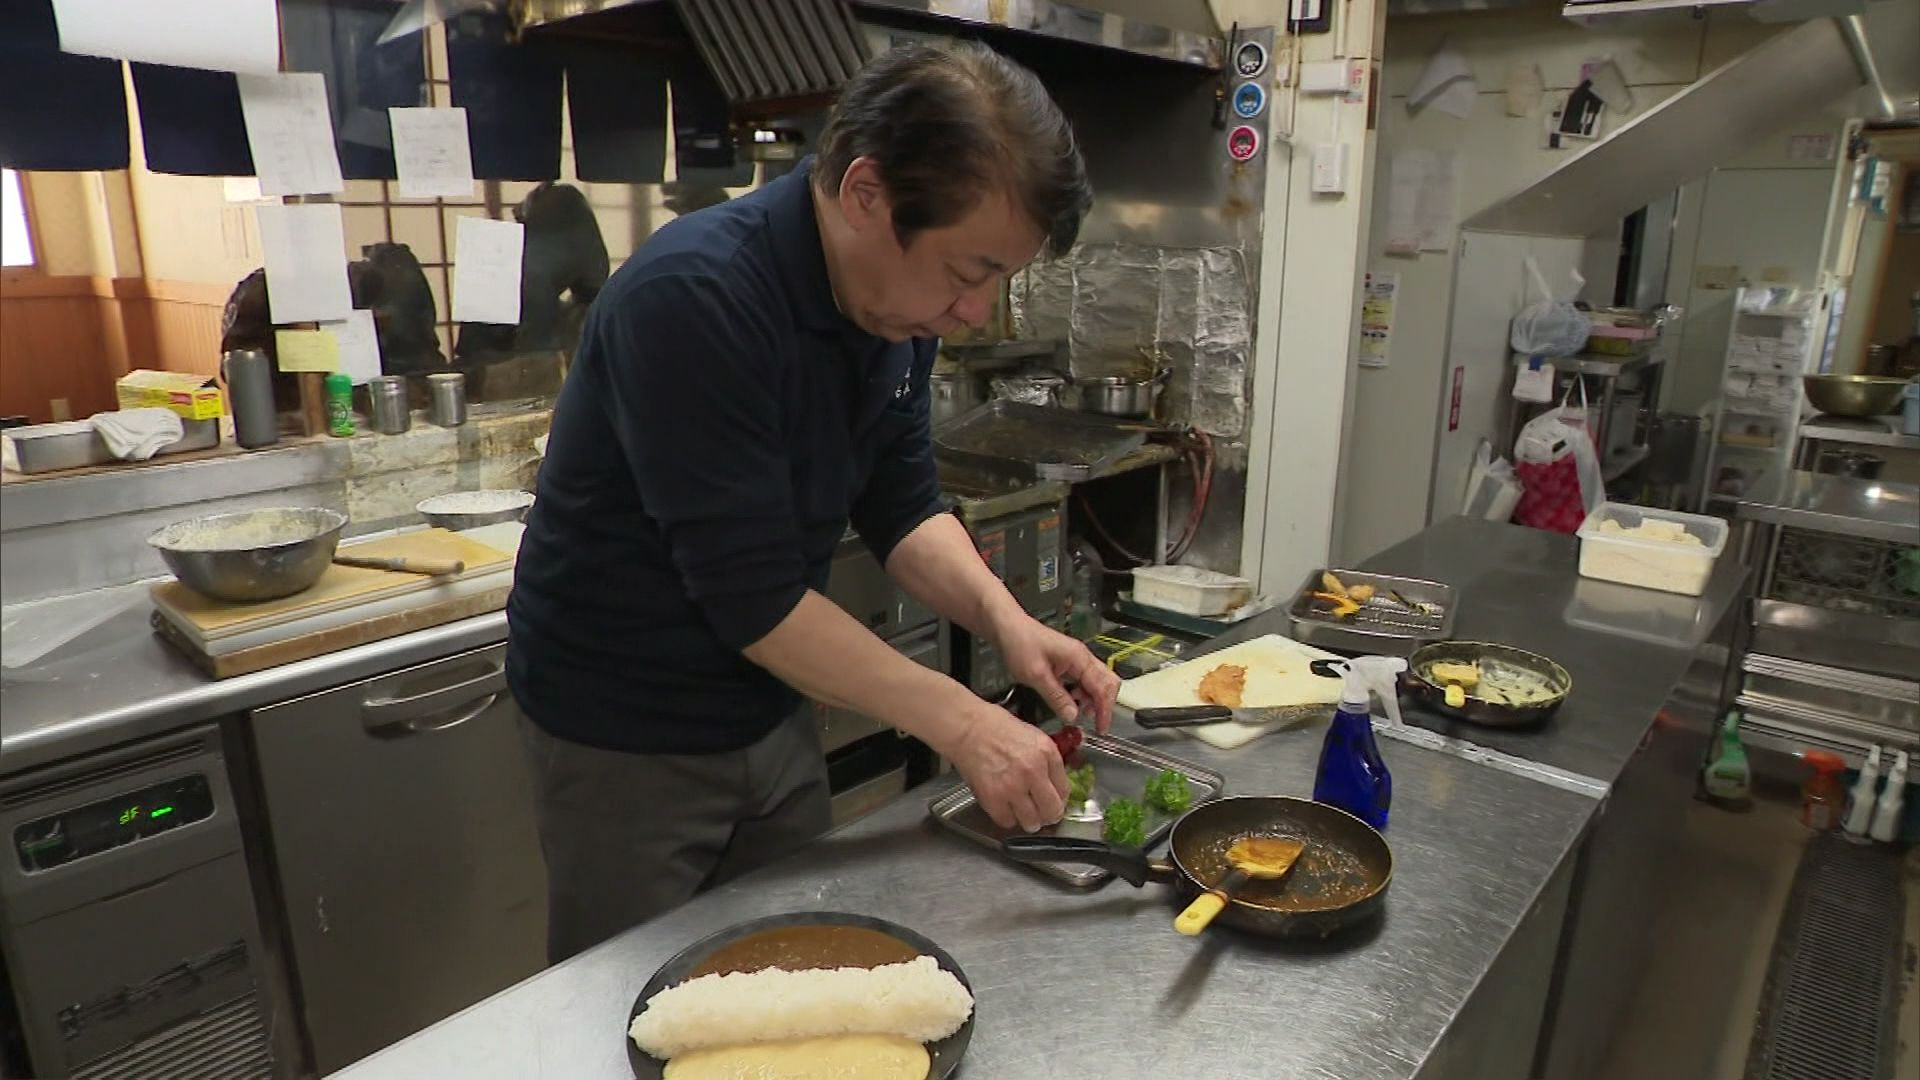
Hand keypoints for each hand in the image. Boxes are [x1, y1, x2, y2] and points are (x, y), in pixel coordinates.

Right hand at [945, 704, 1068, 831]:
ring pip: (1031, 822)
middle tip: (1043, 815)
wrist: (967, 728)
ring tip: (1024, 814)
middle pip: (1052, 811)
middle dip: (1049, 816)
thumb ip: (1048, 761)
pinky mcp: (992, 798)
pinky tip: (1006, 808)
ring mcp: (1012, 787)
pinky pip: (1007, 822)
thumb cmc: (996, 727)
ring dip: (1029, 821)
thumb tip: (1055, 785)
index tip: (1055, 801)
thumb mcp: (1034, 736)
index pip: (1065, 790)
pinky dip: (1007, 818)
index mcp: (1046, 753)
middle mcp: (1032, 772)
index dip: (1060, 799)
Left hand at [996, 616, 1120, 732]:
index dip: (1105, 710)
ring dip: (1092, 700)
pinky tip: (1069, 701)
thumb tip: (1072, 716)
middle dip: (1104, 705)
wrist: (1008, 627)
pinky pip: (1085, 680)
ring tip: (1077, 712)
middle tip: (1095, 724)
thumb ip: (1056, 697)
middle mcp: (1083, 657)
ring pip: (1097, 683)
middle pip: (1108, 683)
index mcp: (1079, 658)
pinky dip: (1082, 694)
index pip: (1103, 687)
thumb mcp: (1036, 675)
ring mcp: (1077, 659)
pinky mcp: (1070, 662)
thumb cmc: (1020, 643)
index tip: (1101, 728)